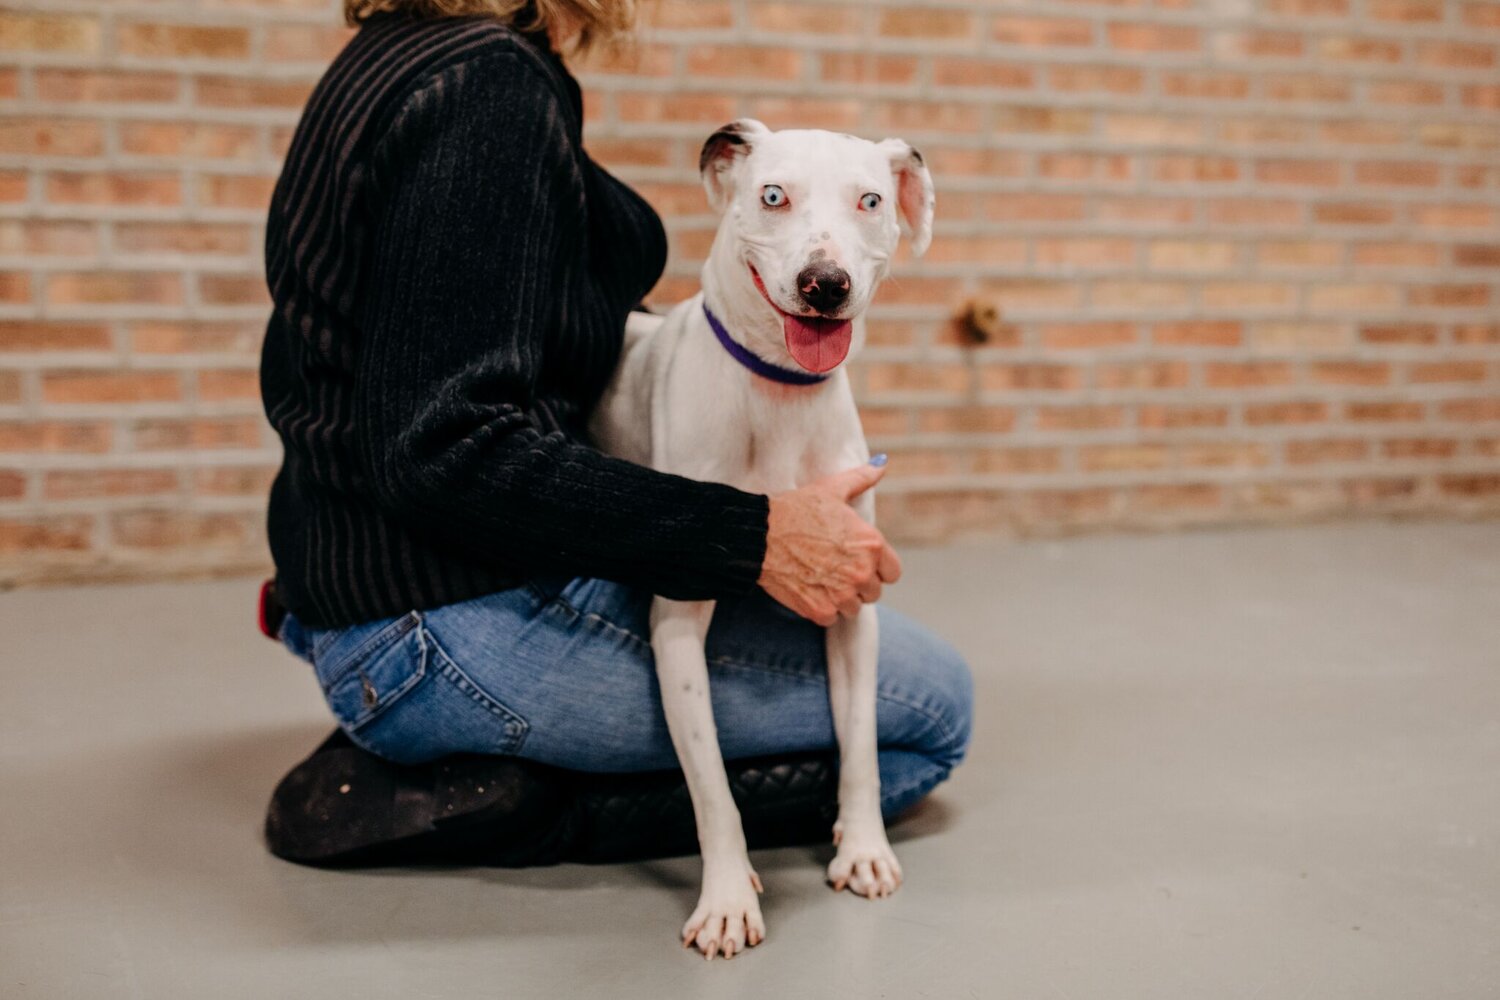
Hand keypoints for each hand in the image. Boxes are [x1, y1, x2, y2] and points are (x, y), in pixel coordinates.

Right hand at [758, 459, 901, 625]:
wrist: (759, 535)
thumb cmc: (796, 509)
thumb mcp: (831, 488)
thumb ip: (862, 478)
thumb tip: (882, 463)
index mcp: (871, 544)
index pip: (892, 573)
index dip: (877, 569)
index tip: (858, 562)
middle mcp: (861, 572)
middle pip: (873, 592)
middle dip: (857, 584)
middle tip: (833, 568)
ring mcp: (841, 594)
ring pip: (853, 608)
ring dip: (840, 598)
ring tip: (819, 578)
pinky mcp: (820, 610)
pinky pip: (831, 618)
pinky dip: (821, 608)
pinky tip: (807, 588)